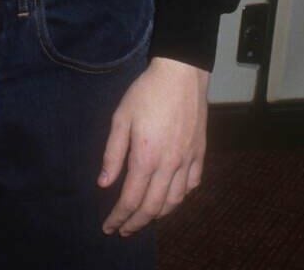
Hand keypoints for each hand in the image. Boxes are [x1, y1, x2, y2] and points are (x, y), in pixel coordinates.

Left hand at [98, 56, 208, 236]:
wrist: (181, 73)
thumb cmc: (146, 92)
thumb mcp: (121, 117)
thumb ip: (113, 153)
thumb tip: (103, 183)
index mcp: (146, 157)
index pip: (131, 199)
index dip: (119, 217)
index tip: (109, 227)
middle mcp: (169, 165)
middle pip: (153, 207)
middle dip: (136, 223)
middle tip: (124, 230)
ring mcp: (188, 161)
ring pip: (175, 201)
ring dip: (158, 215)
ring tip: (144, 217)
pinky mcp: (200, 153)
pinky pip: (192, 185)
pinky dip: (180, 197)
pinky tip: (171, 197)